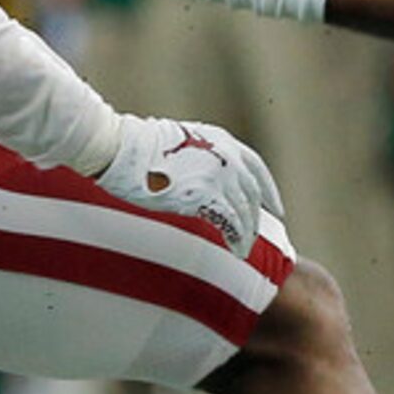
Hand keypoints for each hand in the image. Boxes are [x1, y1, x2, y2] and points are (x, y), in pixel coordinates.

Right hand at [95, 114, 283, 253]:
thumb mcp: (182, 145)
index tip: (275, 208)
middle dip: (256, 216)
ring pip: (244, 210)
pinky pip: (231, 223)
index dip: (268, 190)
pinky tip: (238, 251)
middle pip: (252, 193)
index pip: (256, 168)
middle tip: (255, 235)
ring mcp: (218, 175)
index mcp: (222, 141)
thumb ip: (201, 159)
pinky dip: (237, 239)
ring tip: (244, 249)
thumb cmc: (136, 148)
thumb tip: (203, 182)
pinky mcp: (205, 194)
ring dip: (247, 233)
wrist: (118, 146)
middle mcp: (227, 156)